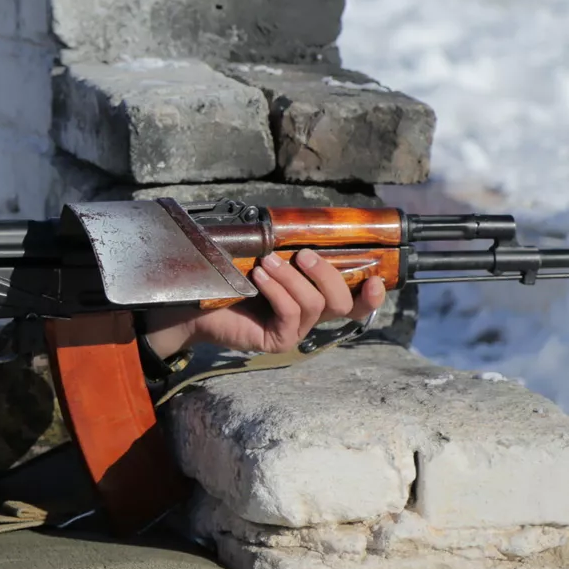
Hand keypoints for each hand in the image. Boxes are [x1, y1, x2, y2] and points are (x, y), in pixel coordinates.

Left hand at [146, 249, 385, 357]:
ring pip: (314, 305)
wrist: (192, 304)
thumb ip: (291, 250)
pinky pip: (290, 314)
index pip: (355, 301)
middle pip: (342, 302)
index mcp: (314, 297)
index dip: (371, 294)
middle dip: (327, 273)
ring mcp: (294, 332)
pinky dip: (277, 291)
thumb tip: (309, 228)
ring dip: (294, 278)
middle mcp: (309, 317)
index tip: (375, 277)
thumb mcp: (266, 257)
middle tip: (303, 254)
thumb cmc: (230, 277)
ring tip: (269, 262)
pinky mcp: (276, 340)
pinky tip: (259, 277)